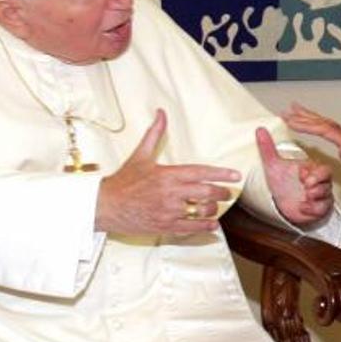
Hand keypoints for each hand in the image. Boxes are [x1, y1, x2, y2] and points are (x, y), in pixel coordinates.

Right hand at [96, 110, 240, 235]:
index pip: (202, 173)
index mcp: (168, 174)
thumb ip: (155, 134)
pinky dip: (205, 227)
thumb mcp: (140, 155)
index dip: (221, 174)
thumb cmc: (123, 181)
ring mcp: (168, 211)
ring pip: (202, 211)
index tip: (236, 175)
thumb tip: (161, 113)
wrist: (104, 205)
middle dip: (222, 193)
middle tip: (228, 192)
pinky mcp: (165, 226)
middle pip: (207, 193)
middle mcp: (171, 193)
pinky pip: (191, 228)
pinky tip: (212, 225)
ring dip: (214, 210)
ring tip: (216, 207)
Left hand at [257, 127, 333, 226]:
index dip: (313, 172)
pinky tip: (302, 206)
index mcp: (312, 169)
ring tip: (304, 197)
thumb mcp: (273, 165)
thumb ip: (267, 148)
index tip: (301, 174)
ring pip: (326, 195)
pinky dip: (312, 209)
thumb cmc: (282, 183)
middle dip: (317, 184)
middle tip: (305, 186)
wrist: (280, 204)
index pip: (322, 168)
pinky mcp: (319, 208)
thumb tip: (259, 130)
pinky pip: (322, 209)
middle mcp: (319, 182)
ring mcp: (320, 195)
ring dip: (314, 196)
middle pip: (327, 180)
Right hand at [282, 103, 340, 187]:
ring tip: (295, 110)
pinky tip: (315, 125)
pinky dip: (319, 124)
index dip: (307, 125)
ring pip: (326, 123)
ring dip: (309, 117)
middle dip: (303, 116)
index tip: (291, 121)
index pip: (324, 130)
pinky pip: (330, 129)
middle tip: (286, 111)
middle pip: (322, 122)